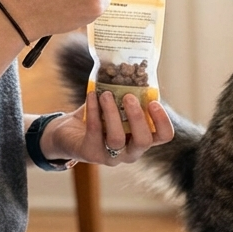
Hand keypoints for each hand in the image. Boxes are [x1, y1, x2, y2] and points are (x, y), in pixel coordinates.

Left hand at [44, 91, 174, 166]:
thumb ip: (125, 97)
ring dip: (112, 113)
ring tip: (106, 94)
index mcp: (142, 139)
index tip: (153, 102)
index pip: (163, 136)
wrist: (69, 133)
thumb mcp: (116, 108)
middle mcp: (131, 152)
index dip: (163, 121)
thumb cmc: (99, 118)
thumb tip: (130, 73)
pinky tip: (91, 95)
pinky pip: (94, 132)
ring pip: (117, 139)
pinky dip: (93, 110)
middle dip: (137, 118)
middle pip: (143, 141)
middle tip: (129, 96)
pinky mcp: (91, 154)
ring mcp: (111, 157)